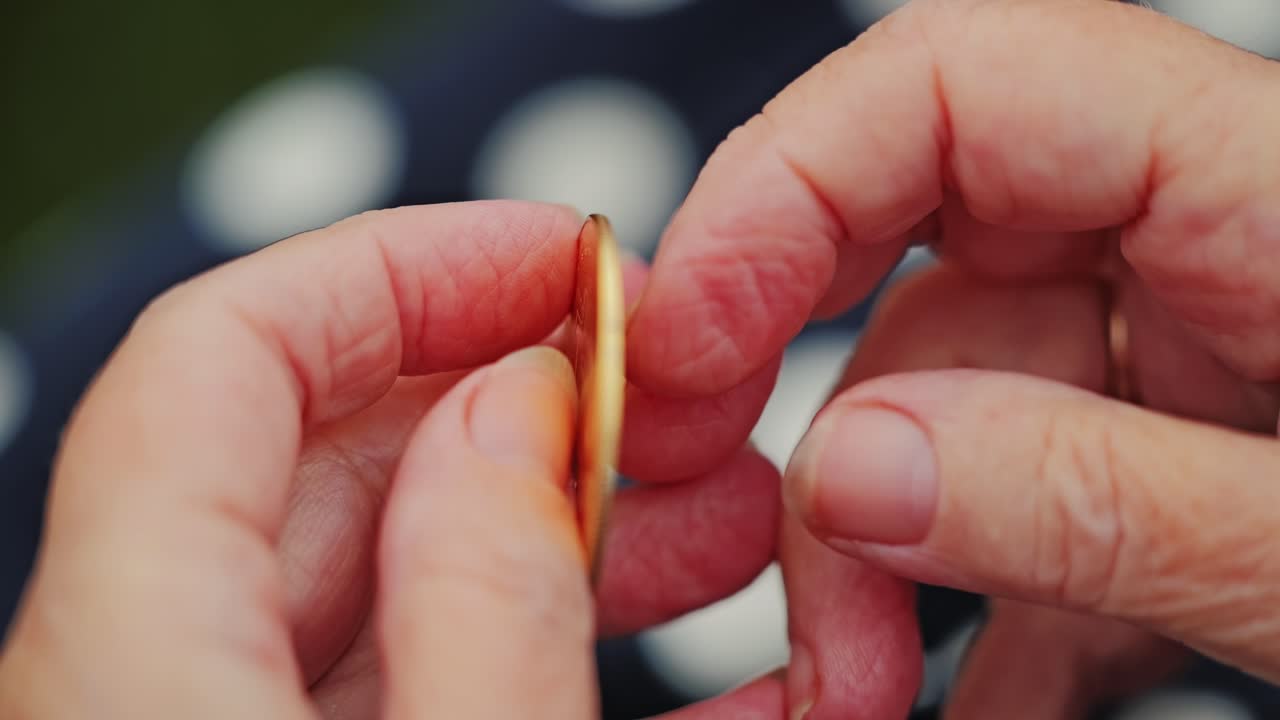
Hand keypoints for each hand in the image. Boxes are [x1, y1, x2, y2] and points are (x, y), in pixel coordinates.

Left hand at [0, 201, 784, 718]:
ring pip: (383, 572)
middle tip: (673, 406)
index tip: (562, 262)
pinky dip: (538, 644)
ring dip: (560, 531)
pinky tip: (701, 670)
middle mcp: (143, 691)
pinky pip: (414, 680)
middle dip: (524, 407)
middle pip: (321, 455)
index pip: (223, 354)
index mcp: (132, 669)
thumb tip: (514, 418)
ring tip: (721, 529)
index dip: (405, 266)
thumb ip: (483, 601)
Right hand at [626, 1, 1279, 717]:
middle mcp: (1202, 237)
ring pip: (936, 404)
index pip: (956, 84)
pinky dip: (964, 613)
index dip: (783, 185)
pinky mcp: (1162, 441)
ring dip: (876, 561)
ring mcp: (1171, 343)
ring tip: (866, 694)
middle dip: (803, 405)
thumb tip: (869, 473)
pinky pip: (1009, 495)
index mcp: (1269, 181)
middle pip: (909, 253)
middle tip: (730, 518)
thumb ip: (1118, 505)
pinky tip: (958, 700)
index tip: (686, 331)